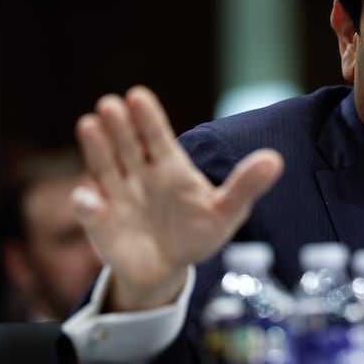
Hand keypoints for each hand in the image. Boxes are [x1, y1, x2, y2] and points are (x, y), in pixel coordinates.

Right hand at [72, 85, 283, 311]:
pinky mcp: (102, 223)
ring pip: (105, 166)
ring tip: (89, 124)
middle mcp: (140, 174)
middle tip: (110, 104)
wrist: (169, 268)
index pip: (157, 136)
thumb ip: (246, 185)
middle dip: (118, 124)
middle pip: (127, 144)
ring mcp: (118, 195)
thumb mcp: (227, 211)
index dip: (148, 117)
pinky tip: (89, 198)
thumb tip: (276, 159)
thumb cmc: (199, 233)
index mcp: (169, 166)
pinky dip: (88, 204)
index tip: (139, 95)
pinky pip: (92, 211)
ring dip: (96, 147)